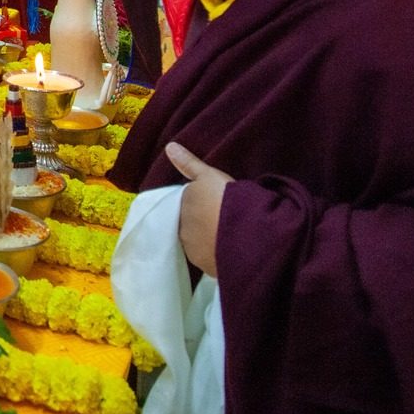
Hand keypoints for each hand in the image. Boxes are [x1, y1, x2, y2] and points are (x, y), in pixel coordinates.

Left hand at [166, 142, 231, 277]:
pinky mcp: (206, 267)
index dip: (198, 204)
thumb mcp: (209, 176)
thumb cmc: (226, 199)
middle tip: (221, 221)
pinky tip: (230, 251)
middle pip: (189, 225)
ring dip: (208, 240)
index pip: (184, 206)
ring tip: (227, 237)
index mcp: (182, 207)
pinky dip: (216, 255)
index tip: (211, 203)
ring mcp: (193, 251)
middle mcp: (182, 231)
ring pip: (198, 243)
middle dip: (201, 224)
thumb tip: (169, 147)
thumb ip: (189, 164)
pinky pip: (209, 259)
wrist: (244, 233)